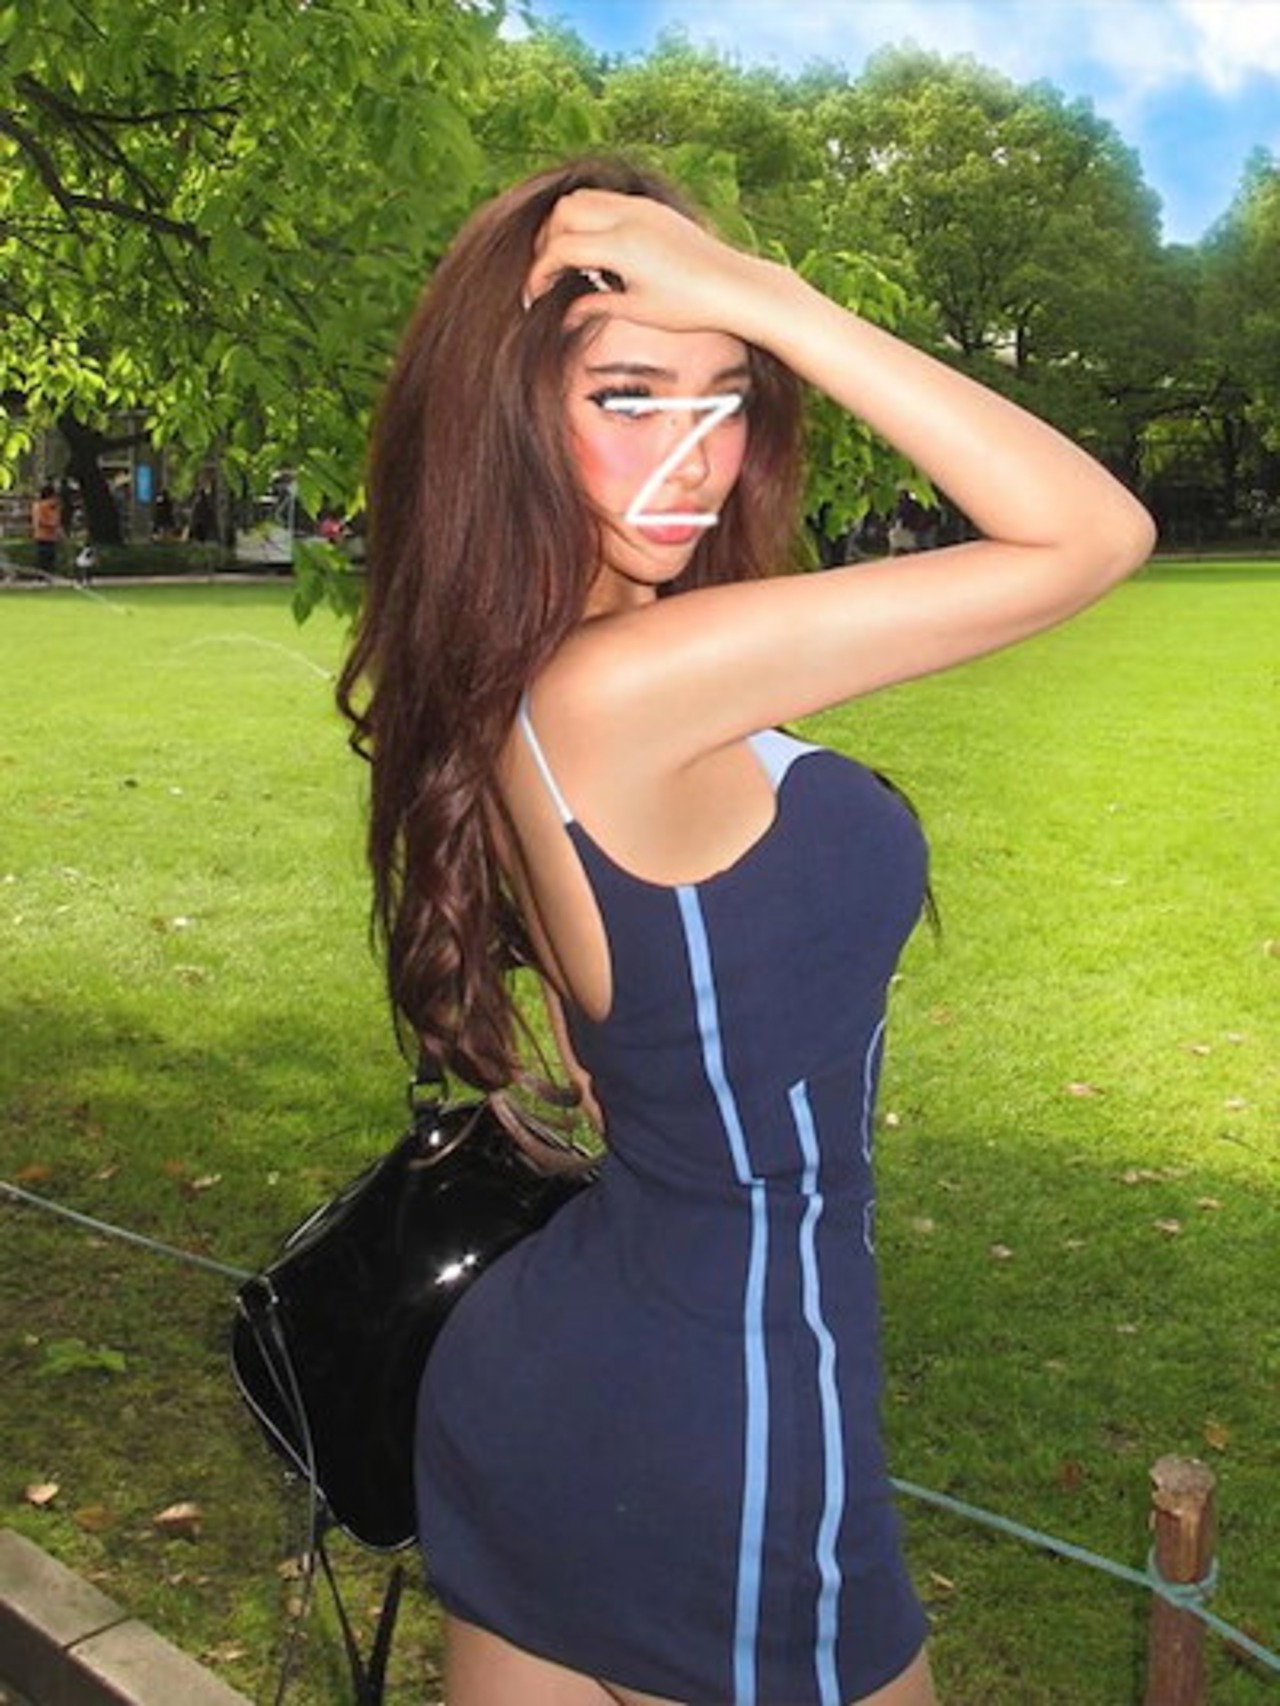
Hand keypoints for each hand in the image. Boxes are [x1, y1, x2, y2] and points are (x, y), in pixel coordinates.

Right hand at [524, 189, 782, 341]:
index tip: (532, 297)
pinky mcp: (652, 208)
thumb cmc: (691, 306)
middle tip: (547, 275)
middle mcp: (628, 218)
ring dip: (566, 225)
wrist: (735, 286)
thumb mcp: (638, 312)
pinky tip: (599, 253)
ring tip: (569, 261)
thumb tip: (566, 314)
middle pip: (562, 214)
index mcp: (621, 247)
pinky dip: (590, 219)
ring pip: (582, 200)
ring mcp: (641, 208)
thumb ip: (596, 306)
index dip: (539, 275)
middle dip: (546, 243)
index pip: (560, 250)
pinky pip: (606, 201)